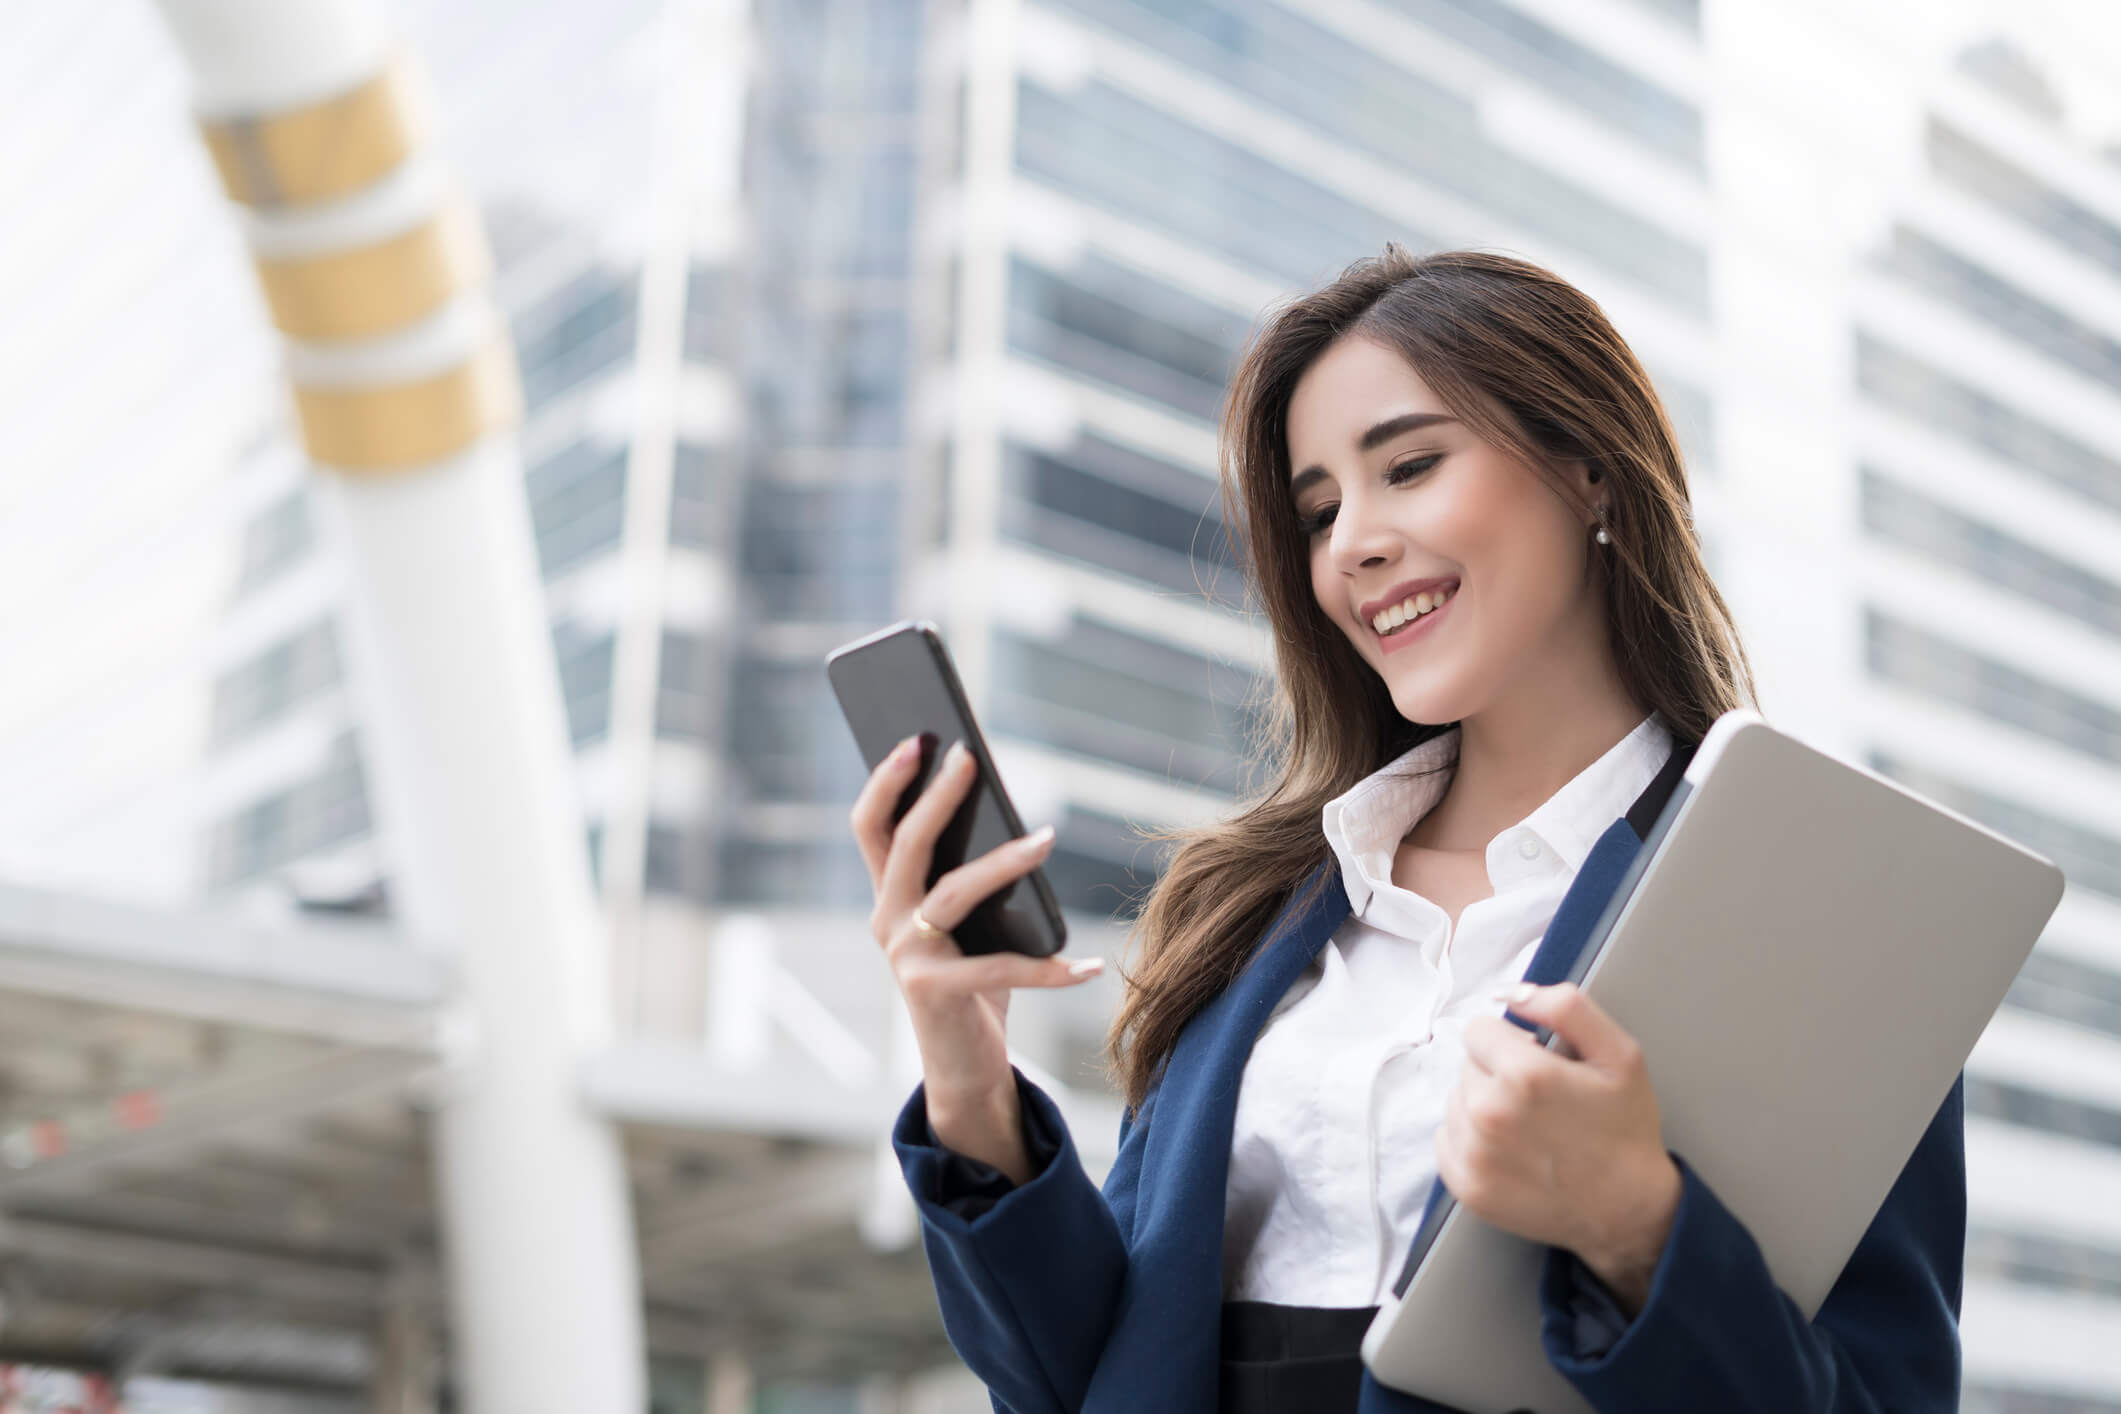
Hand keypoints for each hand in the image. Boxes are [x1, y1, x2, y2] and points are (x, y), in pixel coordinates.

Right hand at [849, 735, 1101, 1181]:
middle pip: (906, 844)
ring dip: (1003, 862)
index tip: (915, 738)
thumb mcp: (966, 924)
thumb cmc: (972, 982)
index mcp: (889, 896)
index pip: (871, 826)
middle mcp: (888, 920)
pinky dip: (1049, 969)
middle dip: (936, 796)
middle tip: (970, 757)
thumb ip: (971, 878)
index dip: (887, 781)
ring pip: (954, 893)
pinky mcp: (936, 992)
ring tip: (1047, 838)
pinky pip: (1000, 970)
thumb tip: (1017, 817)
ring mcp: (908, 957)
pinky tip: (1086, 965)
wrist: (962, 1067)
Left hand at [1436, 982, 1681, 1314]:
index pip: (1479, 1029)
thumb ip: (1567, 1007)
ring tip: (1529, 1130)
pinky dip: (1471, 1141)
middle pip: (1467, 1065)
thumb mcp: (1619, 1054)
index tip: (1539, 1067)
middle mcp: (1489, 1113)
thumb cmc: (1625, 1129)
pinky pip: (1447, 1138)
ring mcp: (1474, 1154)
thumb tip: (1512, 993)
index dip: (1511, 1044)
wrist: (1627, 1210)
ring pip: (1456, 1100)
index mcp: (1524, 1075)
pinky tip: (1511, 1152)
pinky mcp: (1466, 1186)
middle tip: (1541, 1103)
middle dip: (1497, 1075)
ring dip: (1484, 1107)